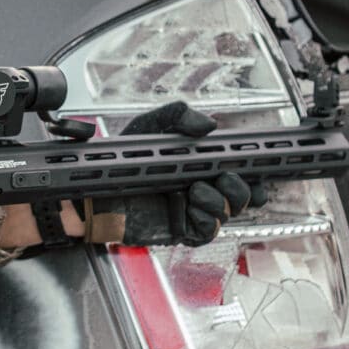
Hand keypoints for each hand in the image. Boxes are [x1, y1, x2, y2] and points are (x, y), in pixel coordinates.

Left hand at [0, 102, 265, 254]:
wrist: (92, 190)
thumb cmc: (118, 160)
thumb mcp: (148, 127)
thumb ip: (178, 117)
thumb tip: (208, 124)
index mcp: (199, 163)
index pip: (240, 168)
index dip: (254, 169)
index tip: (257, 164)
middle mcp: (201, 187)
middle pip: (244, 195)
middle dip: (241, 187)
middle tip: (222, 176)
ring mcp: (192, 210)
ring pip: (228, 213)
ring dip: (219, 200)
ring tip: (196, 189)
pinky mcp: (180, 229)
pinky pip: (207, 231)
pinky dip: (206, 219)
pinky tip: (191, 204)